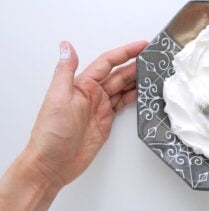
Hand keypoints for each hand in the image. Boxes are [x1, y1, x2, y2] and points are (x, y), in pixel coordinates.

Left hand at [26, 40, 147, 187]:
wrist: (52, 164)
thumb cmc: (52, 133)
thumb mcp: (57, 98)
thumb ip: (65, 71)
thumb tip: (66, 45)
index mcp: (82, 85)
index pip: (107, 62)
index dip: (125, 52)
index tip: (142, 45)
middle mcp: (92, 93)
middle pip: (119, 74)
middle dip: (136, 65)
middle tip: (155, 59)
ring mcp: (100, 107)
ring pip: (122, 88)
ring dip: (137, 80)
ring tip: (154, 73)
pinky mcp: (106, 121)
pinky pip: (122, 103)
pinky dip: (134, 97)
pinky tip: (143, 93)